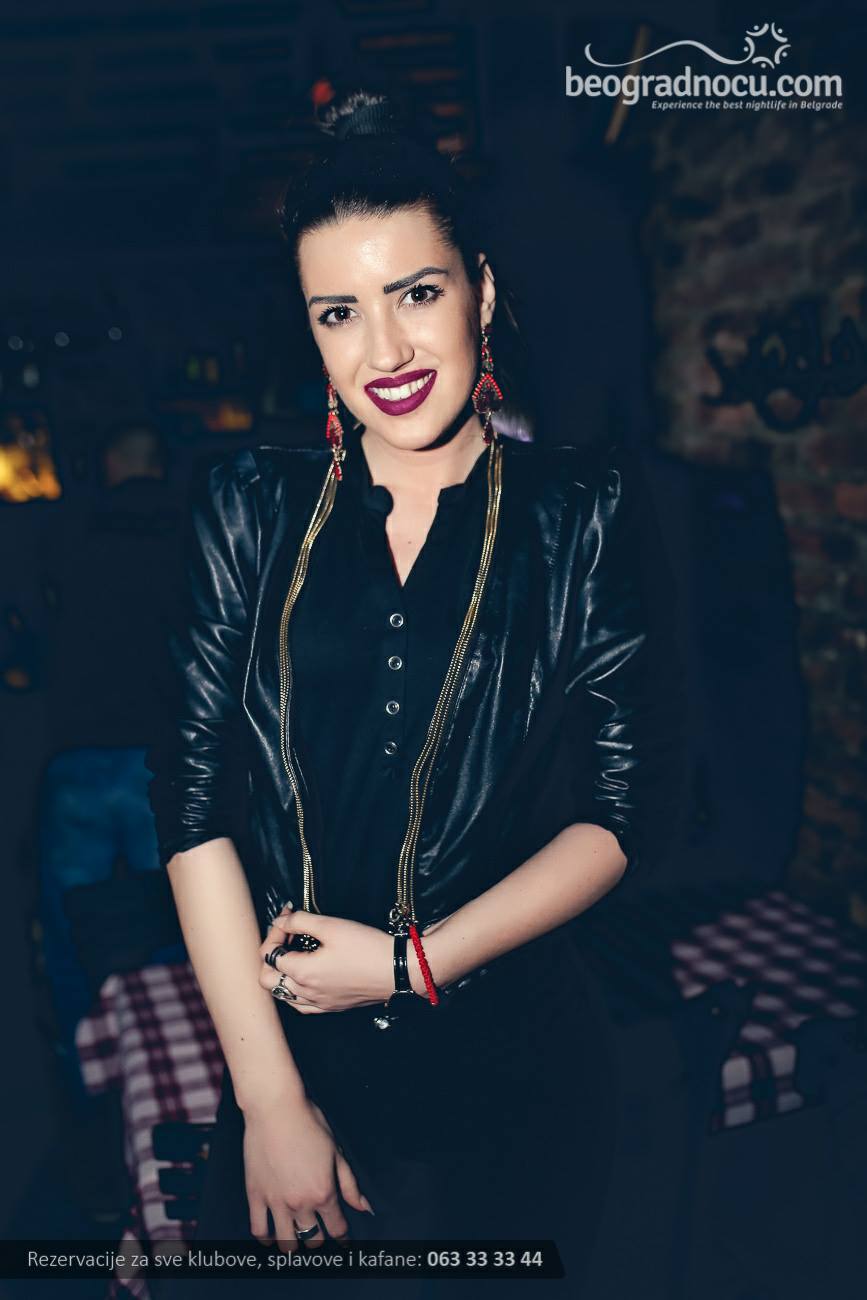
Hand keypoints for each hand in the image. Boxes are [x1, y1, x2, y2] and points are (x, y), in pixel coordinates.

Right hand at [243, 1091, 373, 1250]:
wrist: (275, 1109)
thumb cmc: (308, 1123)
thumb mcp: (336, 1151)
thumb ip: (349, 1184)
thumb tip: (363, 1207)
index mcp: (323, 1192)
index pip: (337, 1228)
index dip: (342, 1237)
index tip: (343, 1241)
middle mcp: (300, 1203)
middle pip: (313, 1239)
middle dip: (319, 1239)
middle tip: (319, 1233)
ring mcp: (276, 1202)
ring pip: (286, 1242)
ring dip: (294, 1245)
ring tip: (296, 1237)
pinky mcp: (256, 1196)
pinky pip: (259, 1229)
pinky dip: (266, 1238)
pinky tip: (271, 1236)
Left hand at [258, 905, 395, 1012]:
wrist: (399, 970)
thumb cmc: (367, 948)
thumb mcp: (331, 925)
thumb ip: (300, 921)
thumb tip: (280, 920)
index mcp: (302, 972)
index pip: (269, 955)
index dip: (274, 933)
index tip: (287, 918)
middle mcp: (307, 993)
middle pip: (267, 980)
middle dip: (270, 957)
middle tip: (285, 938)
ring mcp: (320, 1003)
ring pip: (283, 995)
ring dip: (281, 975)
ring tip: (295, 955)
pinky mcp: (333, 1006)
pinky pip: (302, 1005)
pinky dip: (296, 991)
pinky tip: (308, 977)